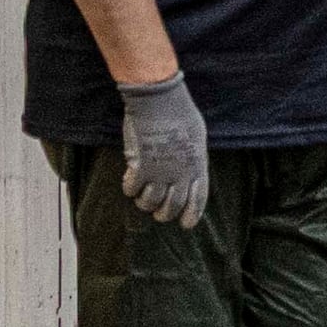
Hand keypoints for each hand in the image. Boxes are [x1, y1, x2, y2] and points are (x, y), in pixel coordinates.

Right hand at [116, 73, 209, 229]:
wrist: (160, 101)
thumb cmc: (180, 113)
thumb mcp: (196, 138)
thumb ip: (192, 157)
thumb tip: (187, 170)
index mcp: (198, 167)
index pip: (197, 200)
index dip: (191, 215)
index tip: (185, 225)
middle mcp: (181, 175)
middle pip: (172, 206)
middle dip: (164, 214)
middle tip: (158, 214)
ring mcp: (160, 172)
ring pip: (150, 201)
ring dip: (145, 203)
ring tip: (142, 200)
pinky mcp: (140, 166)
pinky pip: (132, 188)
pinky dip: (130, 189)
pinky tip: (129, 185)